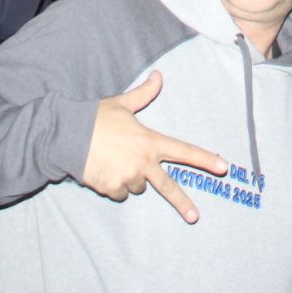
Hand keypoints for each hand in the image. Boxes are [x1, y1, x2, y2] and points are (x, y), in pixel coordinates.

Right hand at [80, 70, 226, 223]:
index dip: (205, 159)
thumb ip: (144, 94)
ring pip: (137, 186)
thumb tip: (159, 76)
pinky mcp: (111, 188)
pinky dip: (115, 185)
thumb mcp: (122, 104)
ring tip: (114, 160)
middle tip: (194, 216)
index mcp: (150, 141)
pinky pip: (119, 192)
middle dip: (182, 203)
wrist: (67, 135)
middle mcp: (143, 162)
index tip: (223, 167)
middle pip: (168, 186)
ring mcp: (127, 177)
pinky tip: (103, 169)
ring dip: (131, 178)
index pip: (184, 151)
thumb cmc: (97, 117)